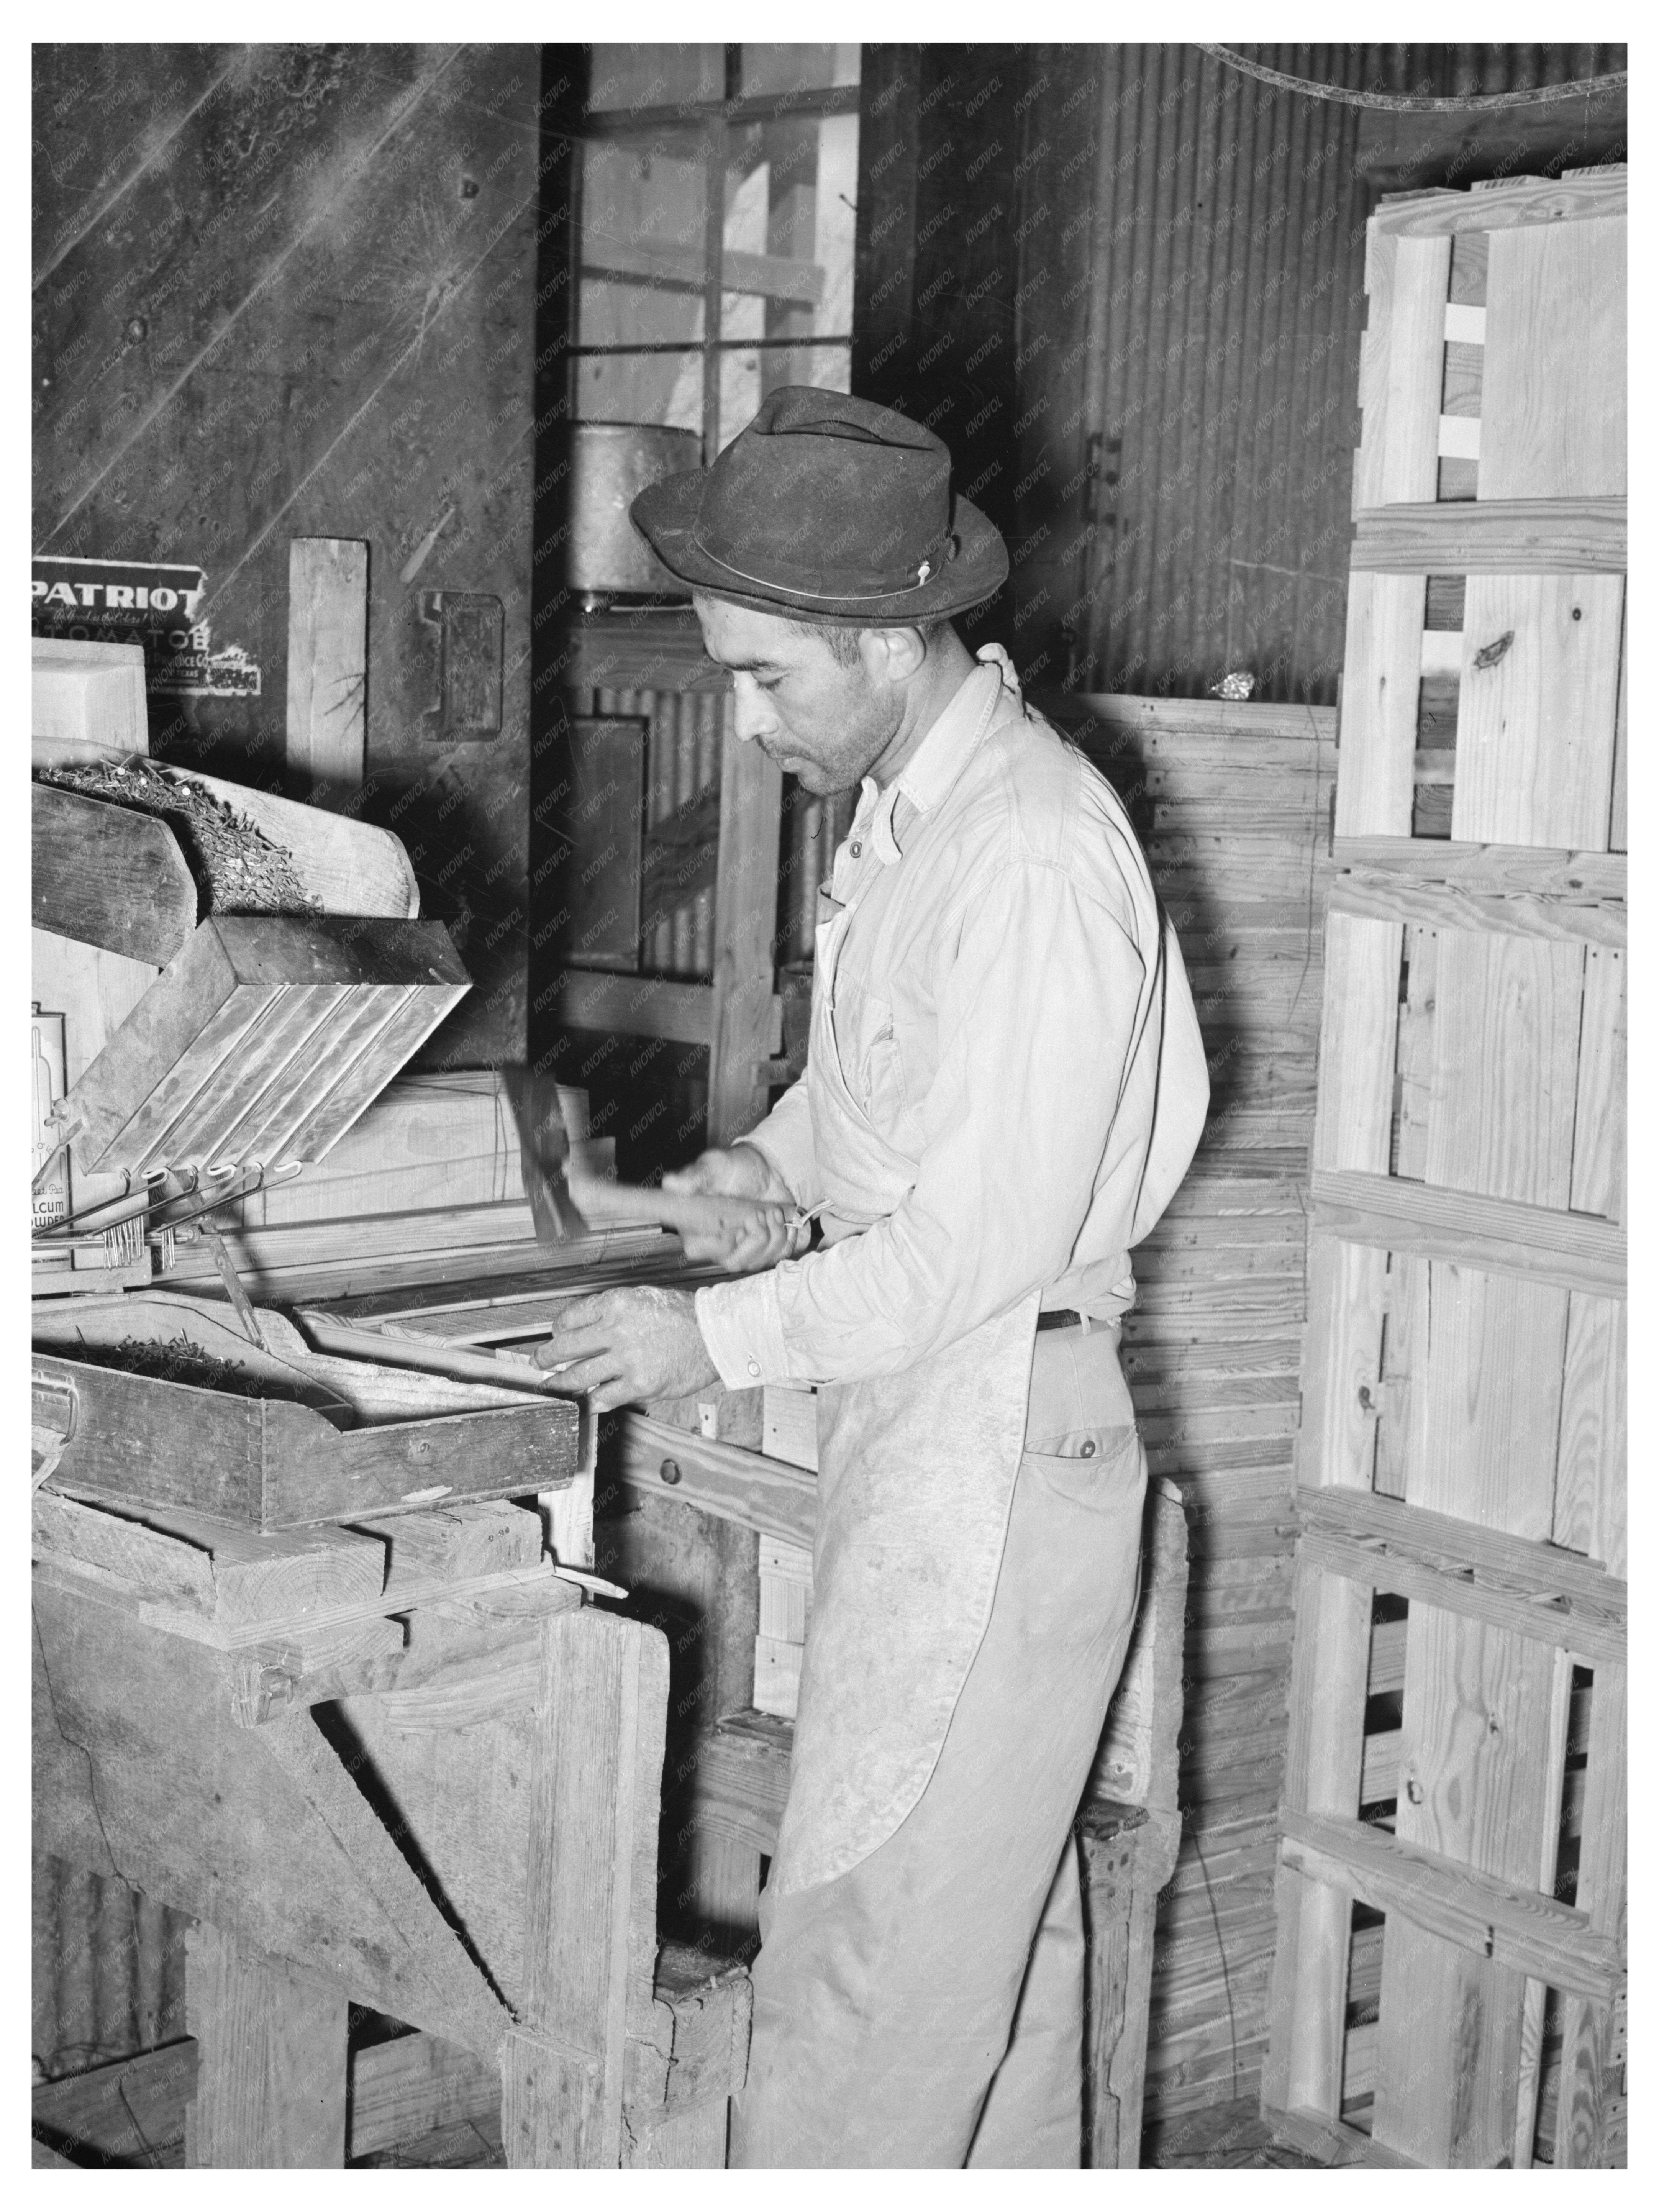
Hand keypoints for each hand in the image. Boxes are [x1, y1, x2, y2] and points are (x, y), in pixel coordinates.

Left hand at [531, 1286, 717, 1412]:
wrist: (715, 1334)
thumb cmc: (683, 1315)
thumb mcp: (643, 1298)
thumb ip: (612, 1312)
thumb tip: (584, 1330)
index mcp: (617, 1303)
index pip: (571, 1318)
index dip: (558, 1329)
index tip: (556, 1336)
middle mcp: (617, 1329)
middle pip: (566, 1347)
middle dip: (546, 1357)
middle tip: (539, 1362)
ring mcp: (627, 1359)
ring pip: (579, 1375)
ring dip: (560, 1383)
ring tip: (551, 1385)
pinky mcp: (640, 1384)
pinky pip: (604, 1397)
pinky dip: (591, 1401)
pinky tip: (585, 1402)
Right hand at [664, 1144, 807, 1271]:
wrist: (766, 1171)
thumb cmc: (735, 1168)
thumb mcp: (715, 1165)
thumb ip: (695, 1176)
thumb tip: (671, 1183)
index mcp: (694, 1229)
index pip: (699, 1251)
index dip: (725, 1237)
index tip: (743, 1217)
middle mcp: (714, 1248)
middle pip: (735, 1261)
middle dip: (756, 1235)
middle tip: (761, 1212)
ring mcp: (739, 1253)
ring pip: (758, 1262)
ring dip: (774, 1233)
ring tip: (773, 1211)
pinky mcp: (762, 1254)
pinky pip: (776, 1258)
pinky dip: (786, 1238)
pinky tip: (781, 1220)